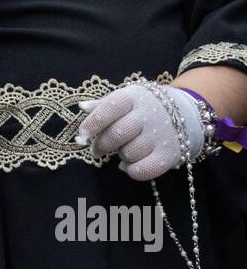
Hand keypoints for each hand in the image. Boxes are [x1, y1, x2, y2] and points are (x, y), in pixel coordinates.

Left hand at [75, 83, 203, 180]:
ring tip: (122, 150)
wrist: (186, 115)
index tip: (82, 135)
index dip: (93, 123)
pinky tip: (129, 164)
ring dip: (120, 155)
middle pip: (117, 134)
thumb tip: (82, 106)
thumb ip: (103, 105)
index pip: (110, 108)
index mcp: (134, 97)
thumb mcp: (127, 99)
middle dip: (101, 145)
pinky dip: (132, 170)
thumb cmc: (146, 107)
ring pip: (128, 153)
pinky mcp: (169, 155)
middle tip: (96, 150)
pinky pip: (143, 170)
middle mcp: (148, 115)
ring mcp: (160, 135)